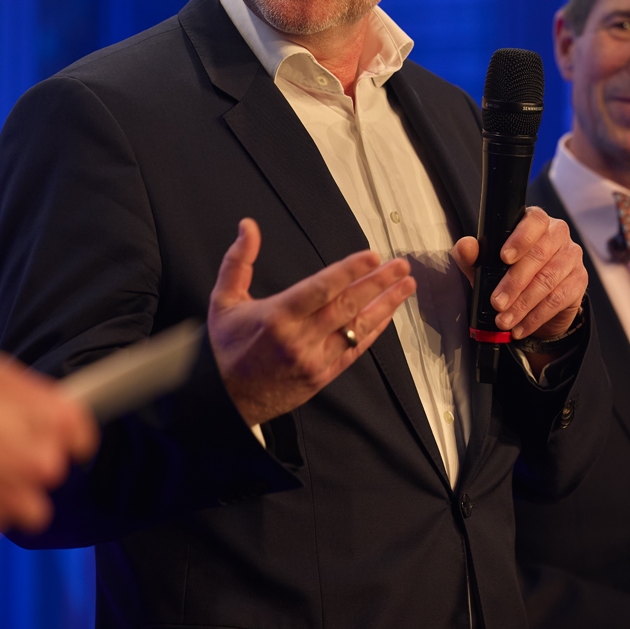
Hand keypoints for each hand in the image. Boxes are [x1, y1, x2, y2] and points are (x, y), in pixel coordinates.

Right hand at [0, 350, 98, 538]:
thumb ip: (23, 398)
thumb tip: (31, 407)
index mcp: (52, 418)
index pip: (81, 436)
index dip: (67, 436)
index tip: (56, 438)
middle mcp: (41, 461)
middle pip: (50, 471)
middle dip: (27, 462)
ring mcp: (11, 497)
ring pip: (28, 508)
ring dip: (7, 496)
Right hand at [208, 218, 416, 425]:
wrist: (225, 401)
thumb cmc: (225, 349)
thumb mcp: (223, 301)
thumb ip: (238, 261)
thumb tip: (248, 227)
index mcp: (277, 316)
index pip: (322, 289)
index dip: (350, 271)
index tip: (372, 256)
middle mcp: (300, 339)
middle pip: (348, 306)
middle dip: (378, 283)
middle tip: (401, 266)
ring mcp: (314, 359)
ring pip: (357, 328)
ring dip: (385, 305)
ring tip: (406, 287)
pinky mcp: (322, 376)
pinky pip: (354, 350)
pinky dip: (373, 332)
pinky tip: (388, 315)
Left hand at [450, 206, 585, 339]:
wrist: (535, 303)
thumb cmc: (507, 275)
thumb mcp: (485, 266)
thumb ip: (471, 255)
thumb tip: (466, 246)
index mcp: (536, 222)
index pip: (534, 220)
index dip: (521, 239)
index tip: (504, 258)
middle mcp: (558, 234)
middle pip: (539, 255)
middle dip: (514, 283)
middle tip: (497, 303)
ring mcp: (572, 257)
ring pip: (548, 280)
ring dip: (523, 304)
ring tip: (504, 320)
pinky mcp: (579, 281)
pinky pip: (558, 300)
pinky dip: (535, 317)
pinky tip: (520, 327)